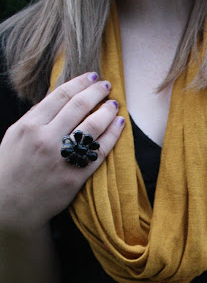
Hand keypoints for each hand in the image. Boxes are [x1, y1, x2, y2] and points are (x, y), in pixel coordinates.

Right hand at [0, 72, 124, 228]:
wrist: (11, 206)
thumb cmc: (12, 169)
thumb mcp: (15, 136)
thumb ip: (36, 117)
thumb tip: (57, 96)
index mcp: (29, 126)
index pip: (60, 96)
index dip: (80, 83)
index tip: (93, 77)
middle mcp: (46, 139)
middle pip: (79, 107)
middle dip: (97, 92)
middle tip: (107, 86)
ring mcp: (62, 158)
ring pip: (92, 126)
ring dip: (107, 111)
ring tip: (115, 104)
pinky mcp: (75, 176)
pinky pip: (99, 151)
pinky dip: (112, 135)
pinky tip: (119, 124)